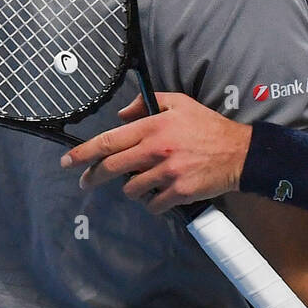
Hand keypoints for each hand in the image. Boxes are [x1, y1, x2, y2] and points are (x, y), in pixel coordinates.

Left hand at [60, 93, 252, 214]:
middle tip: (86, 181)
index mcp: (153, 127)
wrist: (239, 153)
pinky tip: (161, 194)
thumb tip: (122, 116)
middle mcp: (156, 150)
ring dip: (132, 188)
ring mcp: (167, 173)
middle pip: (112, 168)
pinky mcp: (178, 192)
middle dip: (93, 177)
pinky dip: (152, 202)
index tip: (68, 161)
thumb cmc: (208, 127)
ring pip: (131, 189)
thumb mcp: (180, 103)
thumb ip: (148, 103)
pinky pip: (152, 204)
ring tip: (144, 182)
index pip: (109, 141)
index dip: (84, 153)